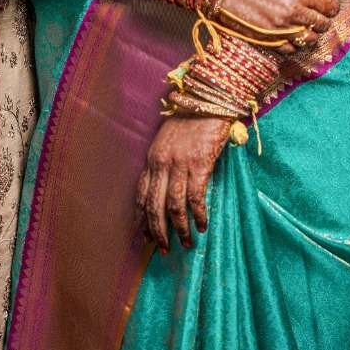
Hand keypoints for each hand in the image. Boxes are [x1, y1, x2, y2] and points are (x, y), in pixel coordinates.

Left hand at [136, 116, 231, 250]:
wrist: (208, 100)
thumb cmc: (191, 120)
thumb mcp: (169, 140)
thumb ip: (165, 162)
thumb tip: (168, 188)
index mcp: (152, 157)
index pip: (141, 194)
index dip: (141, 218)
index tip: (144, 237)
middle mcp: (161, 162)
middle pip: (154, 205)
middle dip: (158, 231)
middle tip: (164, 250)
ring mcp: (179, 163)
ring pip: (174, 205)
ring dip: (180, 229)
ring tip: (188, 244)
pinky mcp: (199, 163)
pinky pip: (195, 196)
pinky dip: (198, 215)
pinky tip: (202, 226)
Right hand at [220, 0, 338, 50]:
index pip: (331, 7)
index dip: (330, 4)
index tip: (323, 2)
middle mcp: (293, 13)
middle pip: (323, 24)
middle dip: (321, 18)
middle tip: (311, 11)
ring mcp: (281, 29)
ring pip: (310, 40)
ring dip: (309, 32)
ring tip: (300, 22)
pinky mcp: (268, 40)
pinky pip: (292, 50)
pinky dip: (294, 43)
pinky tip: (287, 31)